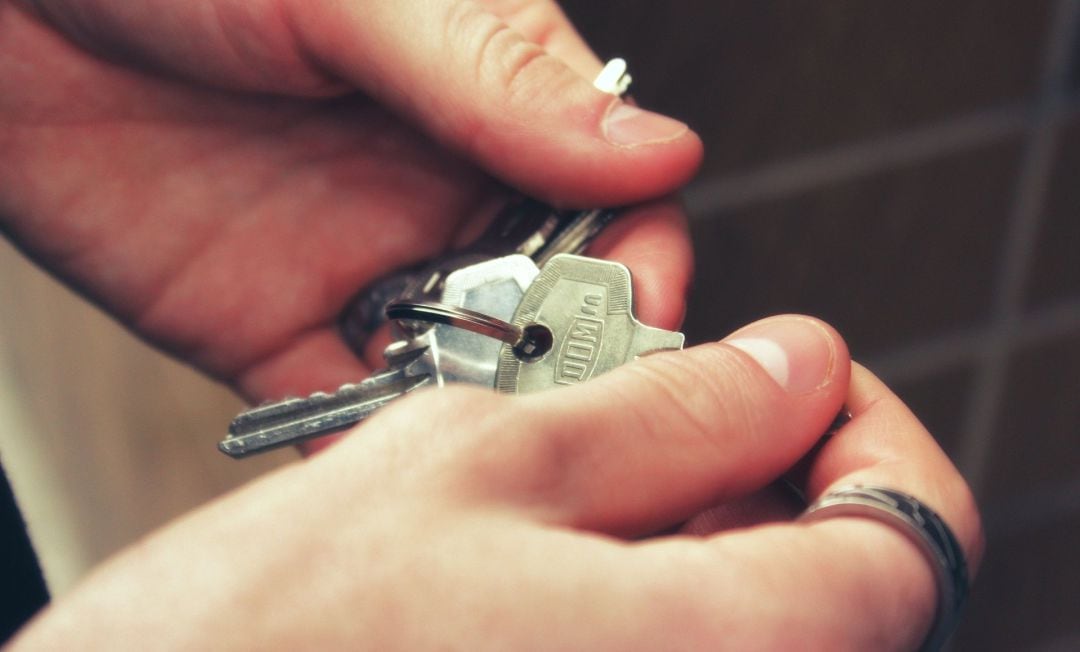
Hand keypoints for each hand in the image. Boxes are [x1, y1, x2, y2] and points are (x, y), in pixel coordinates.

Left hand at [0, 1, 701, 401]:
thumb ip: (497, 77)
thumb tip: (654, 147)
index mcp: (489, 97)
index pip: (613, 196)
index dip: (641, 260)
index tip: (643, 313)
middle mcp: (440, 191)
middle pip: (550, 301)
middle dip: (568, 357)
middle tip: (560, 394)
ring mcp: (362, 265)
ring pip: (458, 366)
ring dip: (478, 410)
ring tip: (476, 438)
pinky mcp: (273, 326)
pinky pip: (341, 407)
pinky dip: (368, 446)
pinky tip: (383, 466)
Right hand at [9, 316, 983, 650]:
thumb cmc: (264, 638)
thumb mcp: (477, 457)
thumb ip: (669, 407)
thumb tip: (788, 368)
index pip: (904, 544)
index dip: (864, 433)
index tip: (802, 382)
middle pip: (838, 593)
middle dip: (773, 475)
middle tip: (678, 410)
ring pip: (753, 625)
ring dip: (707, 530)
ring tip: (594, 475)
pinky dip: (654, 592)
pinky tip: (566, 553)